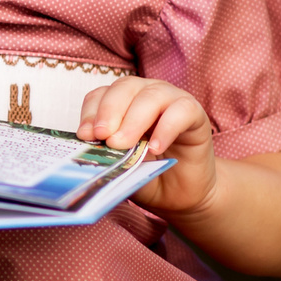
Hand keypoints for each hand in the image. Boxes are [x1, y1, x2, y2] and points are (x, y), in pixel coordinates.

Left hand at [79, 75, 215, 216]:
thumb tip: (87, 149)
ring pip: (152, 95)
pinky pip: (182, 111)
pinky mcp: (196, 115)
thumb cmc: (145, 174)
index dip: (91, 112)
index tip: (84, 136)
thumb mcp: (118, 165)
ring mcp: (172, 101)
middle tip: (104, 137)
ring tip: (124, 145)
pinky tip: (155, 148)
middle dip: (110, 111)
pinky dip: (166, 128)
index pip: (101, 94)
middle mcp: (145, 95)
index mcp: (122, 103)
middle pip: (125, 87)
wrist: (179, 193)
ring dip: (134, 120)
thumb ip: (105, 154)